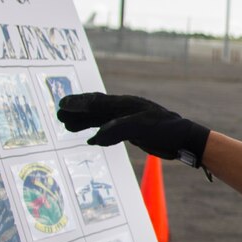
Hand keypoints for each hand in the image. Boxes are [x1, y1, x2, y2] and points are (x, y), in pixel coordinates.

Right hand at [58, 92, 210, 167]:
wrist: (184, 138)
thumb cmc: (166, 129)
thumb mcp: (142, 128)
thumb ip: (118, 130)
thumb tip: (95, 137)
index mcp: (126, 104)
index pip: (97, 102)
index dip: (78, 103)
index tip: (62, 105)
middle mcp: (125, 110)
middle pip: (95, 109)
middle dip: (77, 111)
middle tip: (58, 113)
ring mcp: (128, 120)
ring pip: (101, 119)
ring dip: (84, 122)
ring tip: (66, 125)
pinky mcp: (133, 131)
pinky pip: (109, 129)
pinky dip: (98, 133)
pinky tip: (91, 139)